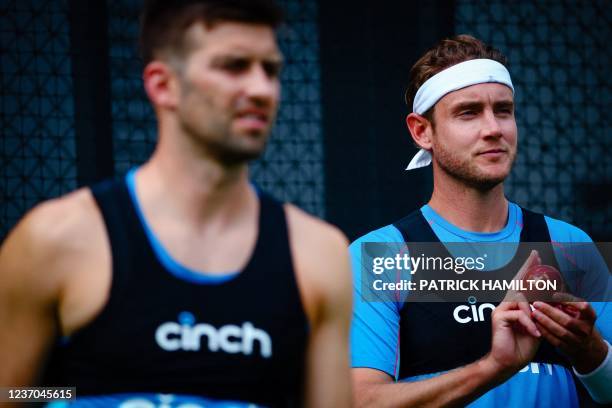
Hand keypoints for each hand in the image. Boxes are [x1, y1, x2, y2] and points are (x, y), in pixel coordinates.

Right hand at [484, 251, 541, 378]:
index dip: (529, 270)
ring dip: (533, 313)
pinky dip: (529, 324)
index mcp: (515, 306)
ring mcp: (500, 309)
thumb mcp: (537, 326)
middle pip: (518, 283)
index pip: (522, 284)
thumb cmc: (522, 346)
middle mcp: (506, 304)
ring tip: (537, 328)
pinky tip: (533, 333)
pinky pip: (519, 313)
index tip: (536, 257)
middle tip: (537, 256)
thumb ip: (540, 312)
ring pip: (521, 299)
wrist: (508, 362)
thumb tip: (548, 299)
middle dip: (528, 269)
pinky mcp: (498, 317)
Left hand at [532, 297, 607, 373]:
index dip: (568, 300)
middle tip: (536, 304)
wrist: (586, 345)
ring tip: (534, 313)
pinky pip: (555, 340)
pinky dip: (544, 332)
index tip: (553, 295)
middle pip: (567, 320)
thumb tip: (547, 294)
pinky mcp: (569, 349)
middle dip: (549, 311)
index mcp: (590, 317)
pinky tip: (536, 324)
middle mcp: (586, 329)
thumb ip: (564, 304)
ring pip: (560, 331)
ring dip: (545, 321)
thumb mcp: (576, 312)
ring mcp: (578, 341)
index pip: (583, 307)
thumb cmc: (577, 322)